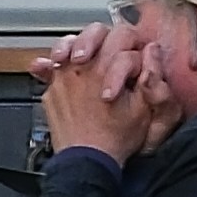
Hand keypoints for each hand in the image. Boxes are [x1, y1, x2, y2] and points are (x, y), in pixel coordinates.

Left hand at [38, 26, 156, 162]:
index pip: (124, 37)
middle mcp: (83, 67)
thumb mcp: (143, 110)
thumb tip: (151, 50)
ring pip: (70, 44)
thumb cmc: (114, 140)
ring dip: (77, 45)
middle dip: (105, 38)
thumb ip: (150, 77)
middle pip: (96, 32)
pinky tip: (46, 64)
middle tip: (109, 50)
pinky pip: (48, 69)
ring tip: (81, 54)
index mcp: (108, 67)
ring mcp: (64, 77)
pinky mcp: (51, 90)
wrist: (86, 163)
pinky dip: (49, 65)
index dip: (131, 49)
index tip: (134, 67)